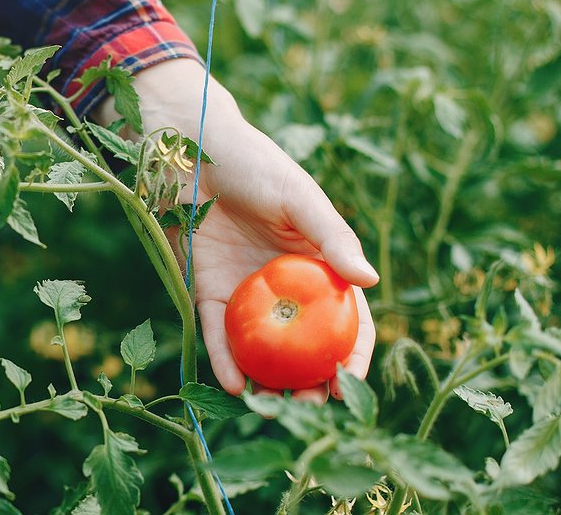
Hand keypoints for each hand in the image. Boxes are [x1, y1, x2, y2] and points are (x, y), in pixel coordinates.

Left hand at [110, 58, 377, 402]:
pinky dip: (224, 360)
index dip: (352, 355)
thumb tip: (370, 280)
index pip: (345, 319)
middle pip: (303, 345)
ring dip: (267, 382)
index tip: (353, 387)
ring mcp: (246, 291)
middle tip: (311, 410)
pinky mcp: (206, 290)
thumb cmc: (256, 166)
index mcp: (318, 264)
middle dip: (310, 382)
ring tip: (272, 410)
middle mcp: (284, 285)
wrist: (191, 151)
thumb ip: (333, 238)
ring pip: (260, 348)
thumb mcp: (301, 199)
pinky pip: (217, 332)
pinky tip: (234, 384)